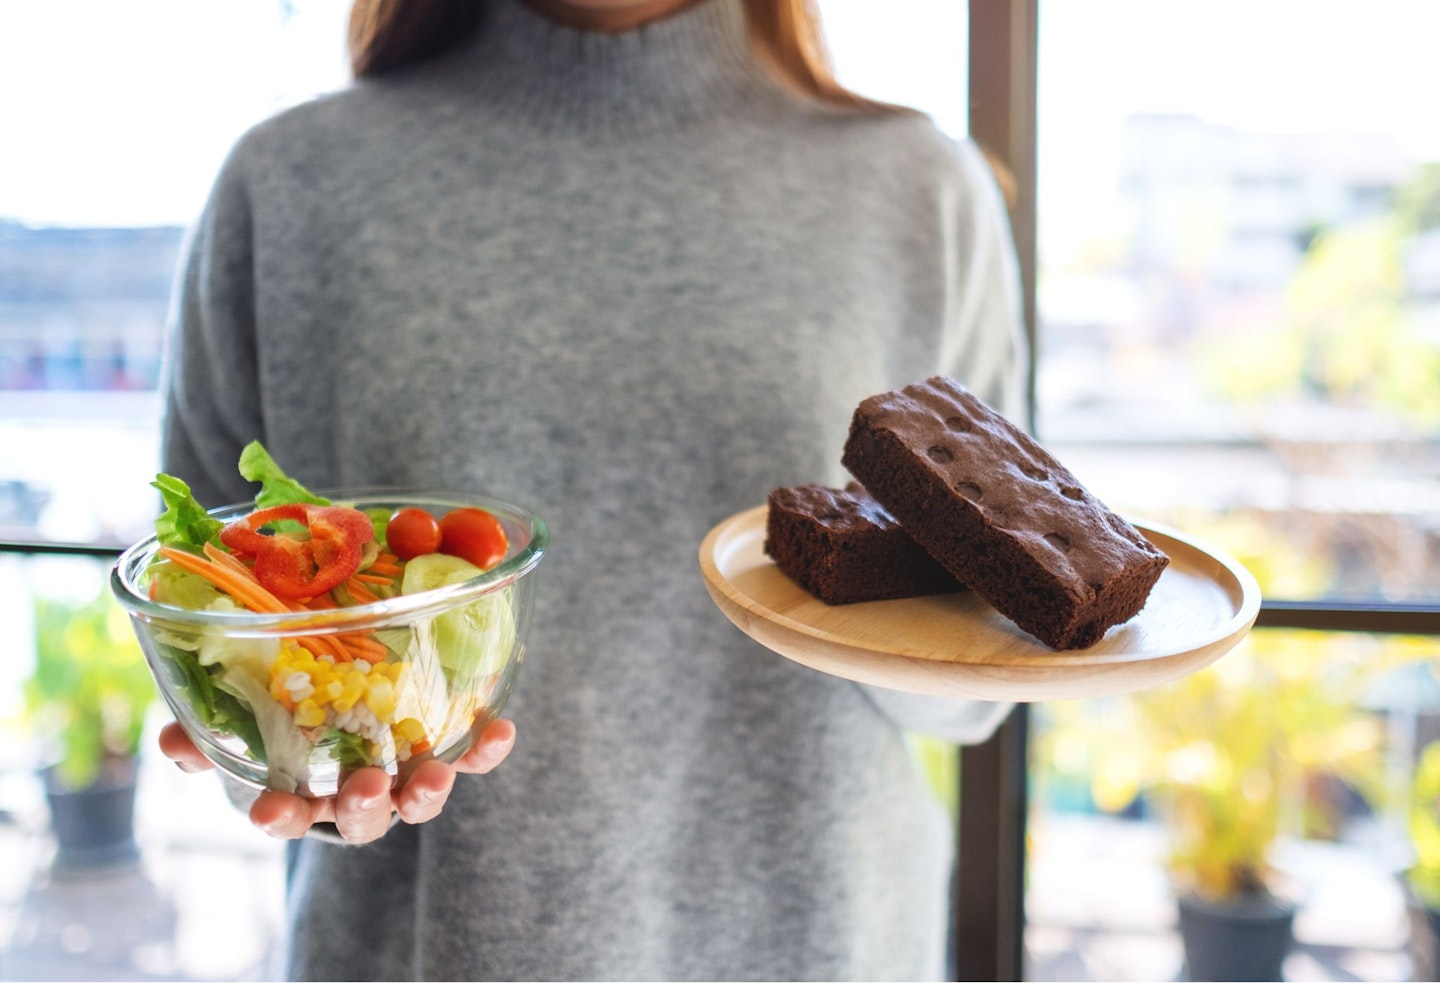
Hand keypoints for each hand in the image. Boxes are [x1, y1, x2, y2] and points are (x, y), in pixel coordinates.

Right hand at [157, 716, 516, 843]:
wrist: (361, 688)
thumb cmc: (293, 713)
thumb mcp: (245, 718)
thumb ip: (206, 731)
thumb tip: (171, 738)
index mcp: (306, 791)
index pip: (288, 816)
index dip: (278, 817)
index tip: (266, 809)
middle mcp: (359, 793)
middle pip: (362, 819)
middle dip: (363, 807)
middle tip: (366, 786)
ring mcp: (406, 777)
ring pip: (417, 800)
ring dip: (426, 792)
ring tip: (436, 775)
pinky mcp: (448, 752)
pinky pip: (470, 757)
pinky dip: (485, 749)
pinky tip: (500, 730)